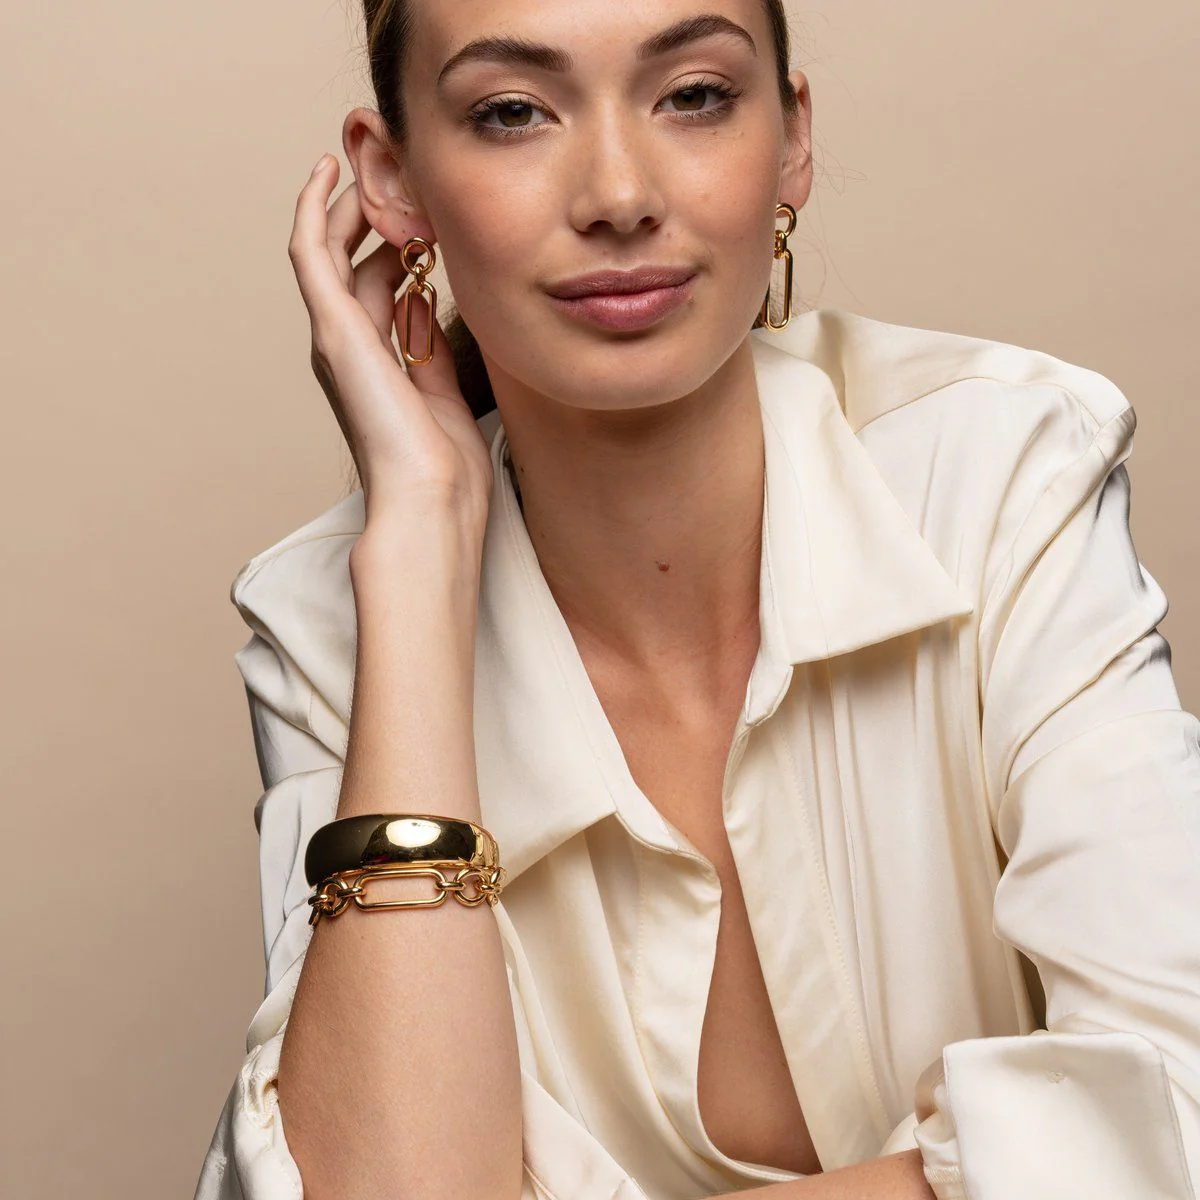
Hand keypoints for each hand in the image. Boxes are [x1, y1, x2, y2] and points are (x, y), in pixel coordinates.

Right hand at [288, 154, 492, 526]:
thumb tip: (424, 302)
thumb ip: (431, 350)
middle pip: (353, 262)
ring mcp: (334, 337)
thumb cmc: (444, 469)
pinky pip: (310, 252)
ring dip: (351, 202)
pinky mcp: (331, 329)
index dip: (398, 245)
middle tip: (400, 172)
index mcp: (374, 366)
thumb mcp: (445, 394)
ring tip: (376, 161)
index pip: (379, 288)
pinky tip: (327, 171)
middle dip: (375, 215)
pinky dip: (314, 209)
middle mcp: (347, 348)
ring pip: (330, 249)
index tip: (425, 213)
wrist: (430, 500)